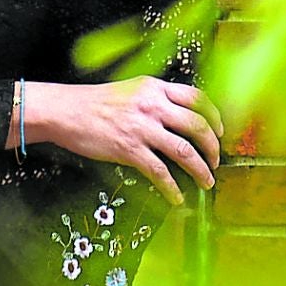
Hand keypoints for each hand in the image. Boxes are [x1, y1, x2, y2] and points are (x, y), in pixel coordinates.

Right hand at [23, 78, 225, 204]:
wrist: (65, 111)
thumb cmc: (95, 102)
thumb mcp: (131, 90)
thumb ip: (156, 99)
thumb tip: (180, 117)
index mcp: (155, 88)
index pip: (197, 98)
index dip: (214, 116)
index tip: (219, 131)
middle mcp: (153, 105)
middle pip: (197, 126)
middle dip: (213, 147)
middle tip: (215, 161)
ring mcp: (142, 127)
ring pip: (184, 151)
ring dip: (200, 169)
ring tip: (206, 182)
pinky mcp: (129, 149)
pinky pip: (159, 171)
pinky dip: (172, 187)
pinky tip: (176, 197)